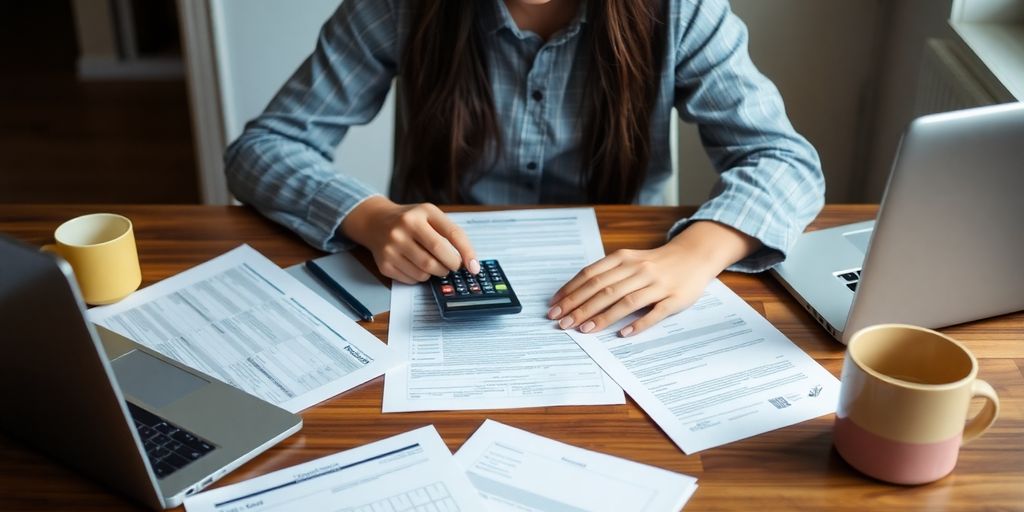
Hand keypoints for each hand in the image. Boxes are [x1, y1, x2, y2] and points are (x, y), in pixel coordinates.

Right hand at [341, 196, 477, 283]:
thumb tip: (470, 264)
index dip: (467, 253)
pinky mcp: (385, 264)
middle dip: (450, 266)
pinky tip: (415, 265)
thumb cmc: (411, 221)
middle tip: (452, 266)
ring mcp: (392, 246)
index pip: (452, 234)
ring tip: (433, 264)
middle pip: (437, 256)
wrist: (375, 222)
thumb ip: (451, 234)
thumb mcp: (430, 216)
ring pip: (425, 271)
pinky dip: (420, 277)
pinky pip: (412, 279)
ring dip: (435, 273)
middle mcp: (405, 226)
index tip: (474, 267)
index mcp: (423, 212)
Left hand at [547, 221, 759, 336]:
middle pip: (604, 290)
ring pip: (625, 301)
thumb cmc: (655, 262)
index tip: (554, 307)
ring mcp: (658, 284)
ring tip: (584, 329)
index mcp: (624, 258)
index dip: (570, 291)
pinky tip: (623, 334)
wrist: (694, 256)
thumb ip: (606, 274)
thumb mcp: (628, 260)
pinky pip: (655, 312)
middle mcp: (639, 269)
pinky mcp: (674, 298)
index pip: (591, 275)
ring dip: (602, 316)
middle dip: (579, 307)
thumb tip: (574, 294)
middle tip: (561, 322)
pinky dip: (639, 323)